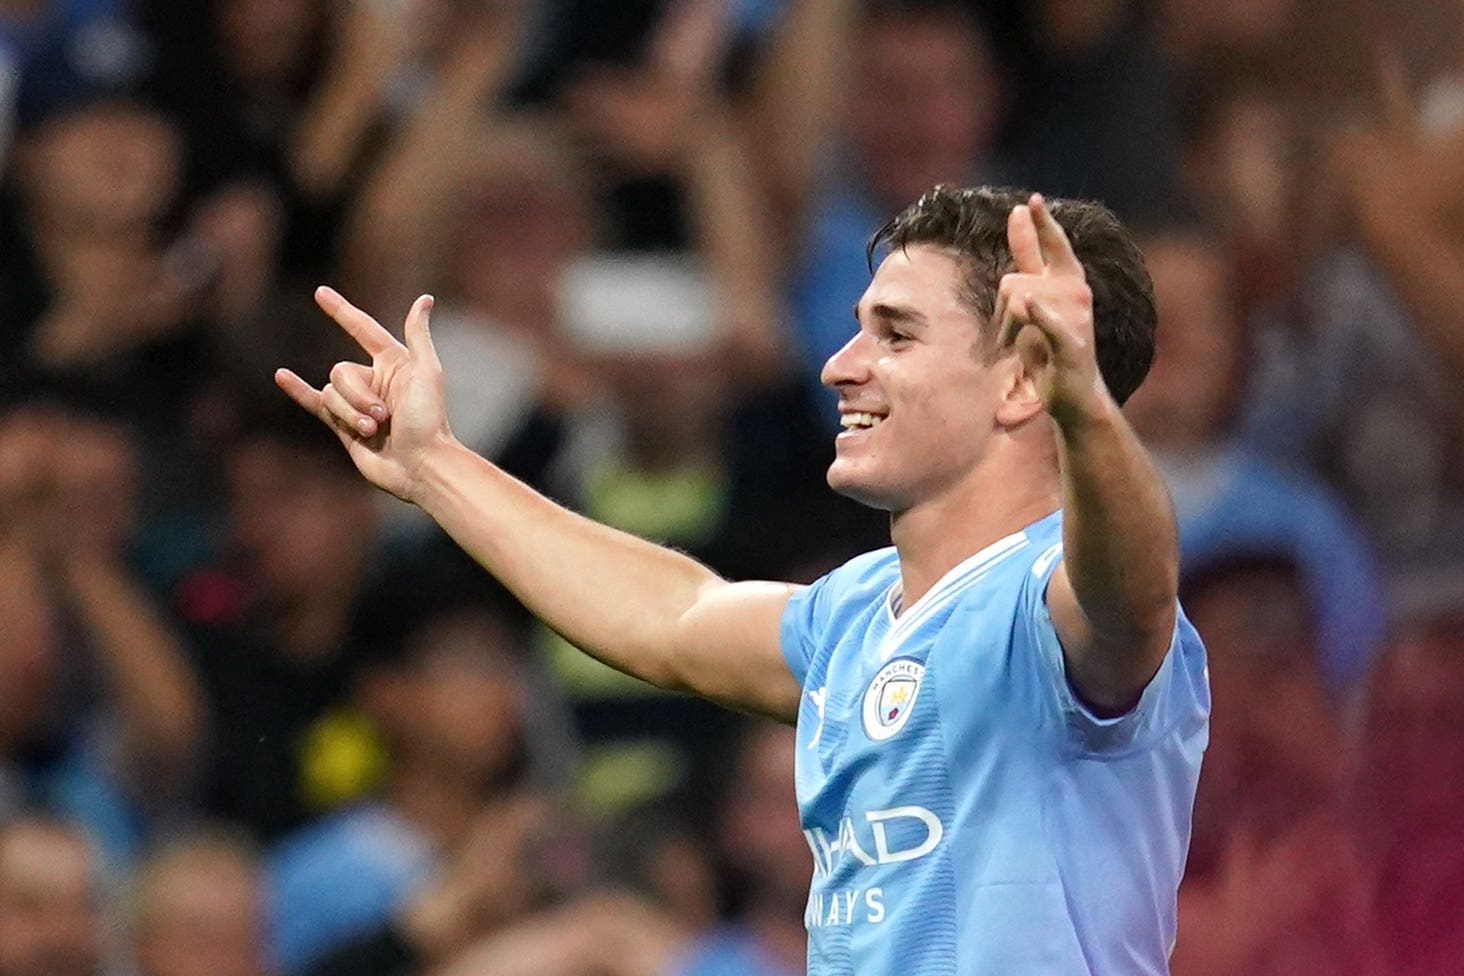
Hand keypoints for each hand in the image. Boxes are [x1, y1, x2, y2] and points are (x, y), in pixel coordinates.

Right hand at [275, 287, 451, 502]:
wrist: (420, 465)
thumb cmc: (429, 420)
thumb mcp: (426, 372)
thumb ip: (417, 336)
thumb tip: (425, 299)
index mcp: (394, 363)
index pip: (362, 329)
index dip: (341, 312)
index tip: (320, 293)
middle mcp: (375, 380)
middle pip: (341, 371)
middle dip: (358, 394)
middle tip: (385, 416)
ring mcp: (358, 403)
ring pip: (331, 393)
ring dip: (351, 413)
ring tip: (375, 430)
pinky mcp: (344, 426)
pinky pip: (315, 402)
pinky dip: (297, 390)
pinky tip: (281, 376)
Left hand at [994, 194, 1106, 427]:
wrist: (1074, 396)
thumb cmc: (1050, 348)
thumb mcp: (1034, 295)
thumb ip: (1028, 255)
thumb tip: (1018, 211)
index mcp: (1069, 281)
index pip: (1054, 245)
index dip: (1042, 223)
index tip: (1031, 200)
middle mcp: (1077, 294)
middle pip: (1012, 282)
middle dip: (1001, 312)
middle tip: (1017, 337)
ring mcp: (1075, 318)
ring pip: (1016, 302)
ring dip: (1006, 331)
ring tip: (1025, 348)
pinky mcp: (1069, 344)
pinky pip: (1047, 322)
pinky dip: (1038, 315)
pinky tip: (1030, 305)